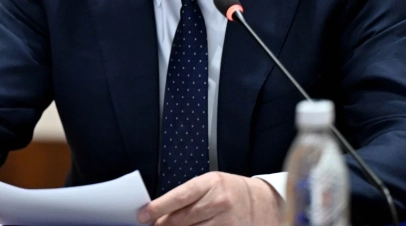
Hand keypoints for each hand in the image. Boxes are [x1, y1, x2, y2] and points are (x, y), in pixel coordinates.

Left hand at [137, 173, 280, 225]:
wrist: (263, 203)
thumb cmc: (232, 191)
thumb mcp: (211, 184)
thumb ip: (187, 196)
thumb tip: (160, 212)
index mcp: (211, 184)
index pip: (178, 197)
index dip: (157, 207)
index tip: (142, 215)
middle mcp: (218, 203)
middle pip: (181, 219)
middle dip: (162, 224)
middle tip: (153, 225)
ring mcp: (225, 222)